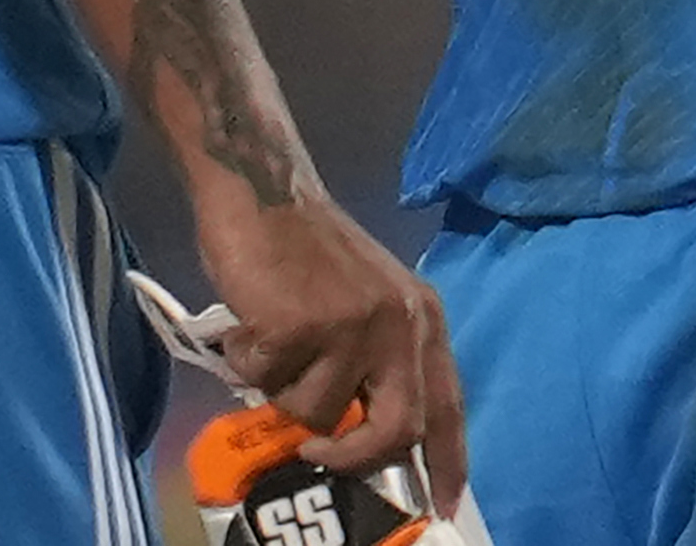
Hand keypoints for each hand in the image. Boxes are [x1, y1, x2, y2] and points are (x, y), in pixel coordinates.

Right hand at [188, 177, 468, 506]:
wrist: (261, 187)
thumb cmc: (307, 249)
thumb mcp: (367, 301)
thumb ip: (378, 362)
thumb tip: (368, 442)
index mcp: (422, 318)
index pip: (447, 407)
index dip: (448, 464)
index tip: (443, 508)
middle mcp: (399, 324)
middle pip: (397, 430)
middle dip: (354, 457)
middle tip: (320, 451)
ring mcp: (352, 326)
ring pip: (316, 413)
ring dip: (282, 389)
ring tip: (273, 341)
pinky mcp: (300, 326)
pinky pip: (266, 382)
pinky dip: (247, 363)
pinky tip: (250, 322)